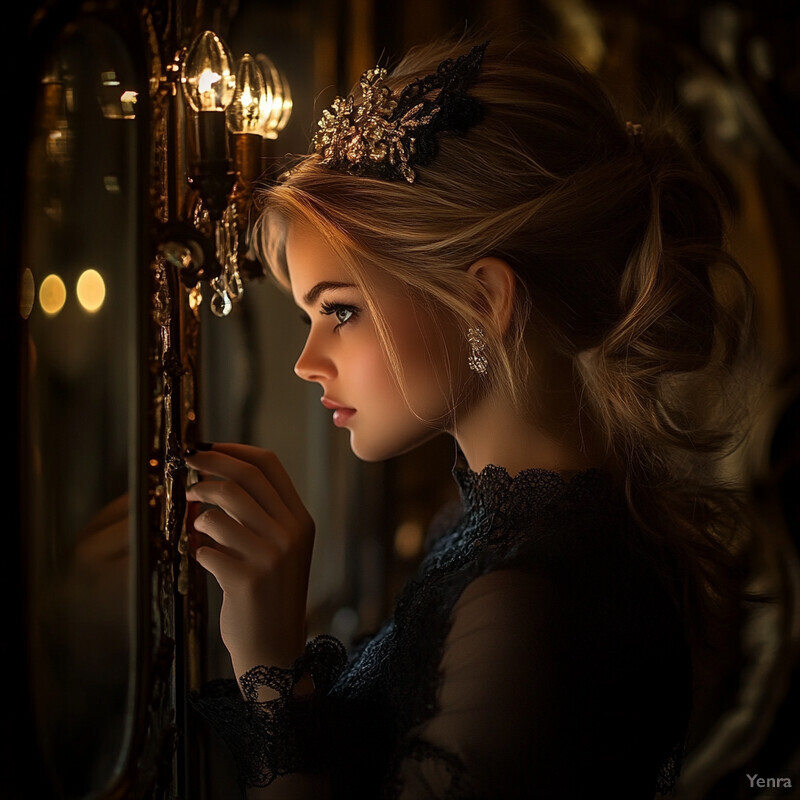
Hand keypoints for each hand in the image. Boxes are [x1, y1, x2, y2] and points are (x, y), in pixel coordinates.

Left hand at [184, 443, 314, 679]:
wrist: (275, 651)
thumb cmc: (269, 595)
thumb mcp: (279, 549)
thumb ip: (258, 514)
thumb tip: (213, 475)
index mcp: (300, 520)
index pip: (268, 465)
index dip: (233, 449)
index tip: (206, 446)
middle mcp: (291, 533)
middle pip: (242, 478)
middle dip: (207, 465)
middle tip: (185, 465)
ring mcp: (271, 556)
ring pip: (219, 511)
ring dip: (197, 512)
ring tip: (193, 520)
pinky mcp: (247, 580)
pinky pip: (206, 547)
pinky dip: (196, 549)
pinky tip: (203, 560)